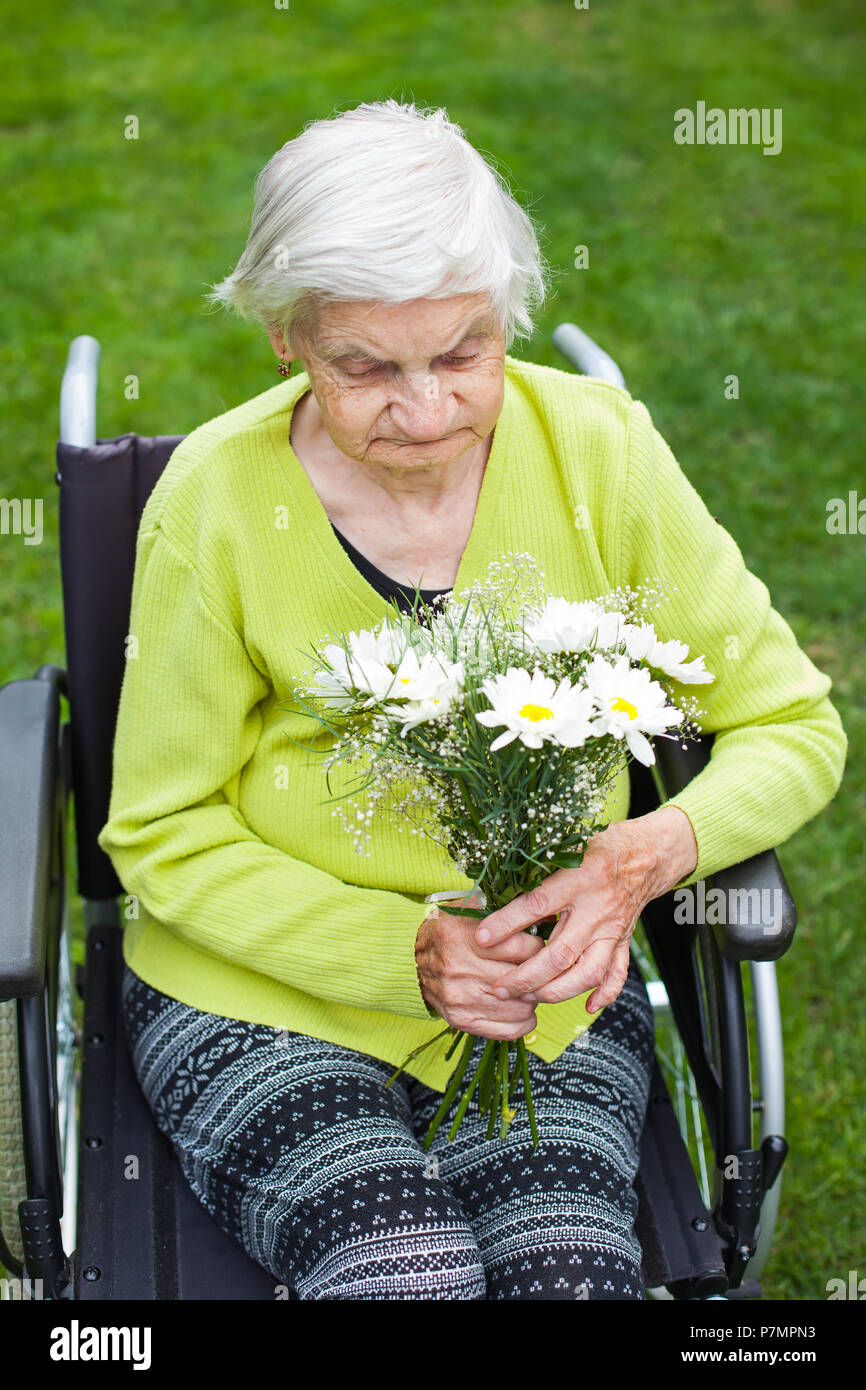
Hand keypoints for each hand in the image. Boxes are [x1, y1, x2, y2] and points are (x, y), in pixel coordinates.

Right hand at [415, 891, 545, 1039]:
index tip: (535, 946)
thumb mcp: (467, 910)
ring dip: (530, 999)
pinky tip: (520, 1008)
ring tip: (526, 988)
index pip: (520, 947)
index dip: (536, 947)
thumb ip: (501, 911)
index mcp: (462, 935)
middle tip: (536, 969)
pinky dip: (523, 1021)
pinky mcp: (461, 1020)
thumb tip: (542, 918)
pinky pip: (508, 1030)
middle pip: (521, 979)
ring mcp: (459, 998)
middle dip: (536, 974)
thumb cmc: (447, 933)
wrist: (410, 960)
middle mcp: (458, 968)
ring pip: (520, 1007)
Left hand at [473, 807, 698, 1014]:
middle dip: (526, 977)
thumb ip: (537, 870)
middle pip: (560, 954)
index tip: (481, 938)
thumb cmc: (599, 847)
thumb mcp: (566, 848)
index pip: (536, 905)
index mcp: (578, 879)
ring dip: (556, 992)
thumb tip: (496, 890)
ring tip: (529, 997)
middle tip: (499, 988)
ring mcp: (612, 930)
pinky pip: (617, 974)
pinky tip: (585, 1006)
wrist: (647, 854)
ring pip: (586, 973)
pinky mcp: (623, 941)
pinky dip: (603, 994)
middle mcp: (596, 909)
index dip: (506, 923)